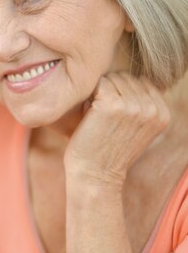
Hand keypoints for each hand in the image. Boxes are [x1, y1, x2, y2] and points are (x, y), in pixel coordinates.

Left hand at [64, 73, 169, 190]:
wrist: (95, 175)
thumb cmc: (109, 149)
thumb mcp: (137, 127)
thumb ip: (142, 103)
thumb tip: (134, 76)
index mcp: (163, 114)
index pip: (140, 82)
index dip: (122, 96)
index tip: (118, 120)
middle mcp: (152, 108)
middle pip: (125, 77)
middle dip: (110, 94)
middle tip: (105, 121)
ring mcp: (133, 105)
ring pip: (111, 78)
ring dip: (99, 95)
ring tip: (99, 120)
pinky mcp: (112, 104)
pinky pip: (98, 83)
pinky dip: (89, 98)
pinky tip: (91, 118)